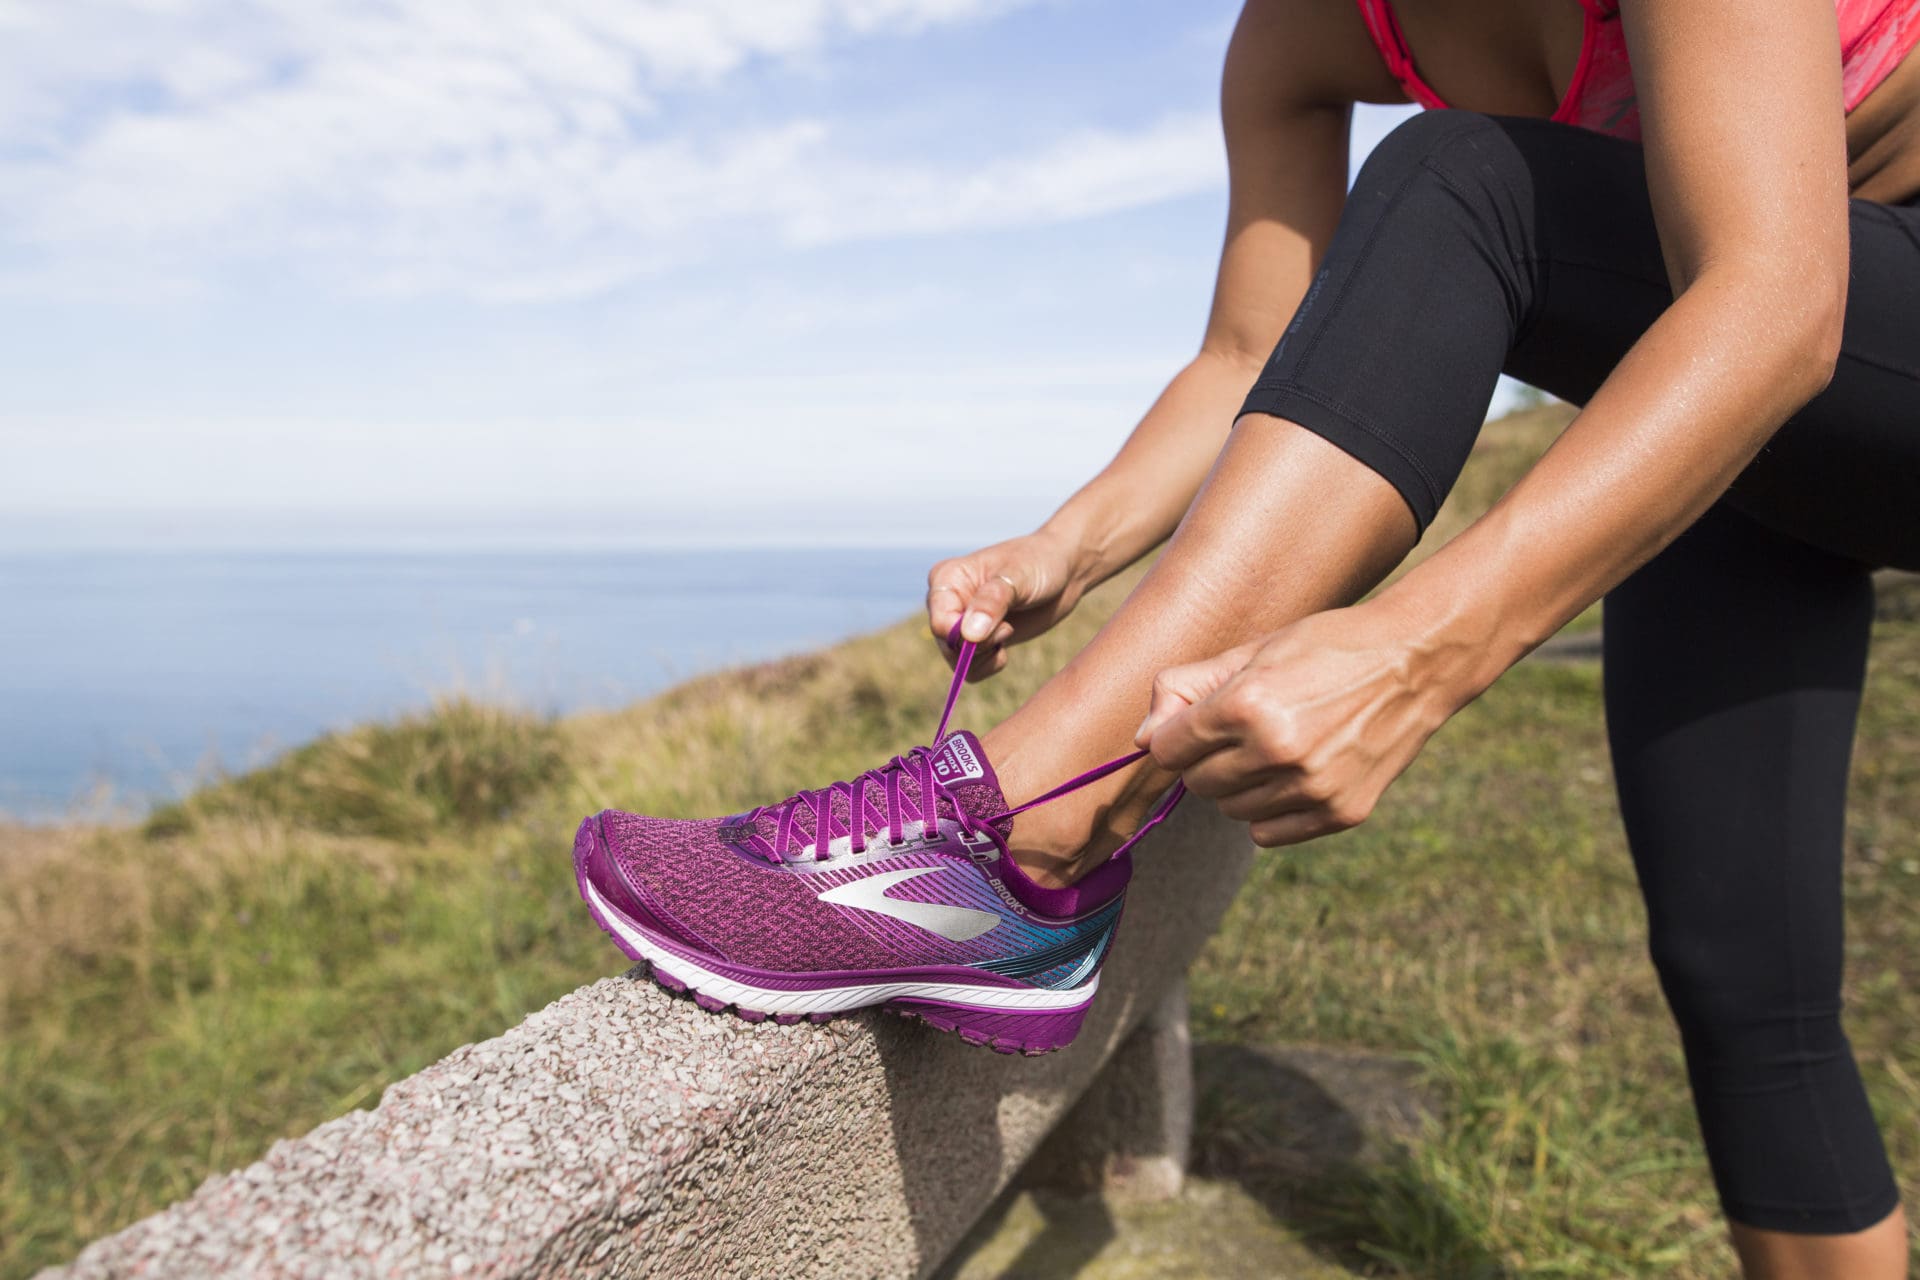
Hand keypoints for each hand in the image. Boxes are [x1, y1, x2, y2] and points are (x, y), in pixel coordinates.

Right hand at [926, 529, 1090, 679]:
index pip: (940, 622)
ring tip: (1008, 630)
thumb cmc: (1039, 562)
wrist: (1063, 570)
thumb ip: (991, 603)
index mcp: (946, 578)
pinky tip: (1006, 644)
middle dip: (979, 646)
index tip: (1002, 627)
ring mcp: (961, 622)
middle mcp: (947, 602)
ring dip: (985, 657)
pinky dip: (989, 664)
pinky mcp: (977, 639)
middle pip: (947, 645)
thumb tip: (967, 635)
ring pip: (957, 662)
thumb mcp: (1017, 577)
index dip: (965, 635)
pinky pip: (971, 669)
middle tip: (1008, 628)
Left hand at [1133, 603, 1466, 846]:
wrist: (1415, 662)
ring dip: (1238, 785)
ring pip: (1230, 810)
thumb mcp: (1252, 652)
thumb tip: (1142, 739)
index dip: (1172, 736)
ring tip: (1272, 748)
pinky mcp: (1340, 812)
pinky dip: (1268, 810)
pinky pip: (1267, 833)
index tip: (1190, 726)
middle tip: (1240, 731)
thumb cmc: (1325, 648)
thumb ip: (1185, 688)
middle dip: (1205, 759)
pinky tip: (1293, 774)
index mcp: (1249, 704)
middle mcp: (1278, 751)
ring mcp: (1313, 787)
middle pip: (1197, 783)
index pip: (1168, 749)